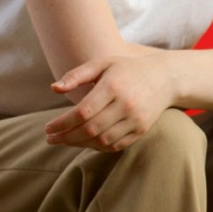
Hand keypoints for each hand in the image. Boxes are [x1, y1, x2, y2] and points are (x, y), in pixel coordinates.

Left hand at [45, 53, 176, 152]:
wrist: (165, 78)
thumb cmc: (126, 69)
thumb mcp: (102, 64)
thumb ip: (77, 75)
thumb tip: (54, 88)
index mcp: (113, 86)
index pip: (82, 112)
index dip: (62, 123)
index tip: (47, 128)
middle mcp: (126, 105)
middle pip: (90, 129)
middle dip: (66, 137)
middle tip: (50, 139)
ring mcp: (135, 120)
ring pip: (102, 141)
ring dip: (79, 144)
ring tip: (64, 141)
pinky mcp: (141, 130)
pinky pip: (115, 145)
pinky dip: (97, 147)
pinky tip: (84, 142)